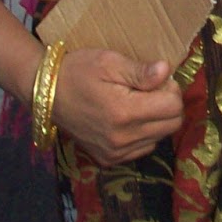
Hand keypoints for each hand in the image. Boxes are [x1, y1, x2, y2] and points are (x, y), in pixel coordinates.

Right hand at [51, 48, 184, 166]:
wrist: (48, 95)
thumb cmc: (78, 71)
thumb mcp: (109, 61)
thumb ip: (140, 71)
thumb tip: (166, 71)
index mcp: (124, 112)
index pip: (174, 106)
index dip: (171, 88)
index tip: (157, 78)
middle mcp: (122, 139)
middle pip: (172, 124)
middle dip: (168, 103)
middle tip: (150, 89)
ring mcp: (115, 153)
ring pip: (159, 137)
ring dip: (157, 119)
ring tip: (137, 101)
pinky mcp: (108, 159)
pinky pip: (142, 148)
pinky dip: (143, 133)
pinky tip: (129, 118)